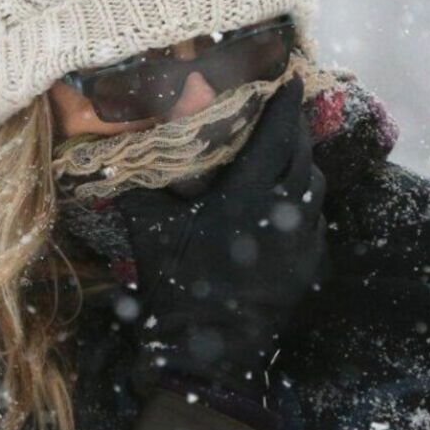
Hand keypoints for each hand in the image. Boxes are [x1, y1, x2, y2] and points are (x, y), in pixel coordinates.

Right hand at [113, 80, 327, 395]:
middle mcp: (285, 212)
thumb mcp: (150, 231)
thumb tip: (112, 157)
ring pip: (315, 187)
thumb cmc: (177, 286)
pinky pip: (317, 220)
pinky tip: (286, 204)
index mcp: (247, 196)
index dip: (285, 106)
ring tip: (288, 154)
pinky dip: (305, 203)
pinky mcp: (312, 264)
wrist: (210, 351)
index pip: (275, 137)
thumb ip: (139, 188)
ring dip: (304, 166)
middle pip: (304, 156)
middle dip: (297, 131)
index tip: (294, 79)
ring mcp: (305, 240)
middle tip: (286, 114)